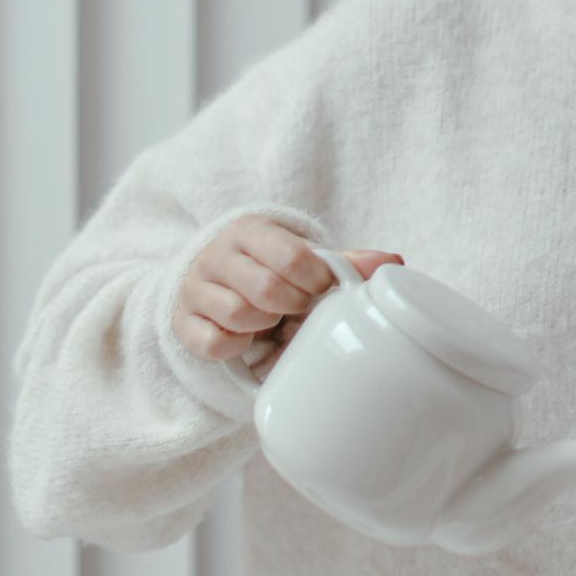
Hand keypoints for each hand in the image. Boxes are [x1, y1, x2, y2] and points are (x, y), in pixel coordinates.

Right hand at [173, 213, 403, 377]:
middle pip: (267, 289)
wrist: (216, 281)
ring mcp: (195, 287)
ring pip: (238, 314)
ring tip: (273, 319)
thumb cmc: (271, 269)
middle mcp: (216, 253)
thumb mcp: (303, 257)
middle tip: (298, 307)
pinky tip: (247, 336)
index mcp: (251, 230)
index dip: (316, 280)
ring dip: (265, 325)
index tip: (321, 288)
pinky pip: (212, 342)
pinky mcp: (182, 321)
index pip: (292, 256)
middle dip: (293, 305)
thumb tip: (393, 263)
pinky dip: (236, 345)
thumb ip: (344, 260)